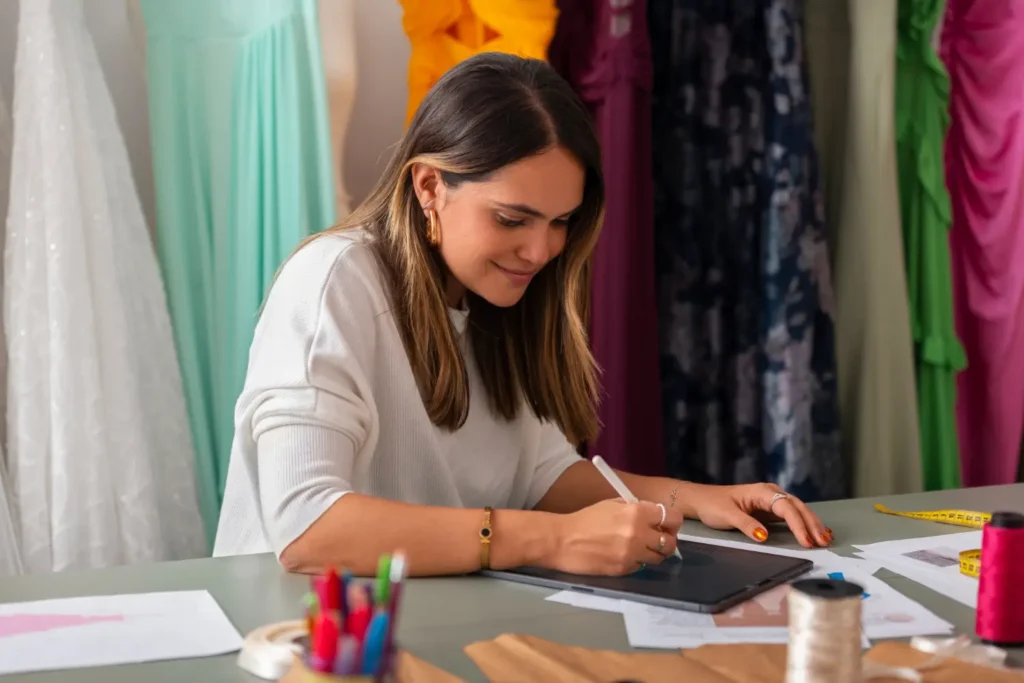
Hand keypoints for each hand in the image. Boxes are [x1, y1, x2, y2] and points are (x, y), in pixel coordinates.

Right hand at [547, 499, 682, 574]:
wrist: (563, 541)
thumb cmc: (585, 519)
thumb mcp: (612, 504)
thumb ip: (636, 508)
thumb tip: (654, 515)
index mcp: (637, 512)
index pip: (672, 518)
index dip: (672, 521)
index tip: (667, 523)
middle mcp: (639, 534)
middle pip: (671, 542)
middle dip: (667, 539)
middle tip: (657, 538)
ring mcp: (632, 554)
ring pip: (659, 557)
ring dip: (653, 552)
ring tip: (640, 547)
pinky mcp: (624, 569)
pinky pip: (641, 566)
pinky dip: (637, 561)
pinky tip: (623, 555)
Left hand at [686, 483, 831, 548]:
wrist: (702, 500)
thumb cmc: (713, 505)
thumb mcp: (727, 516)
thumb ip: (747, 525)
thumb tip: (765, 536)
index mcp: (762, 492)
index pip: (786, 507)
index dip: (798, 525)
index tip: (806, 541)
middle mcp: (770, 493)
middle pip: (797, 507)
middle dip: (811, 524)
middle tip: (823, 542)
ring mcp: (772, 500)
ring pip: (798, 510)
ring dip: (811, 524)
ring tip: (825, 539)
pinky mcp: (770, 509)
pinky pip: (792, 515)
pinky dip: (804, 524)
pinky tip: (814, 532)